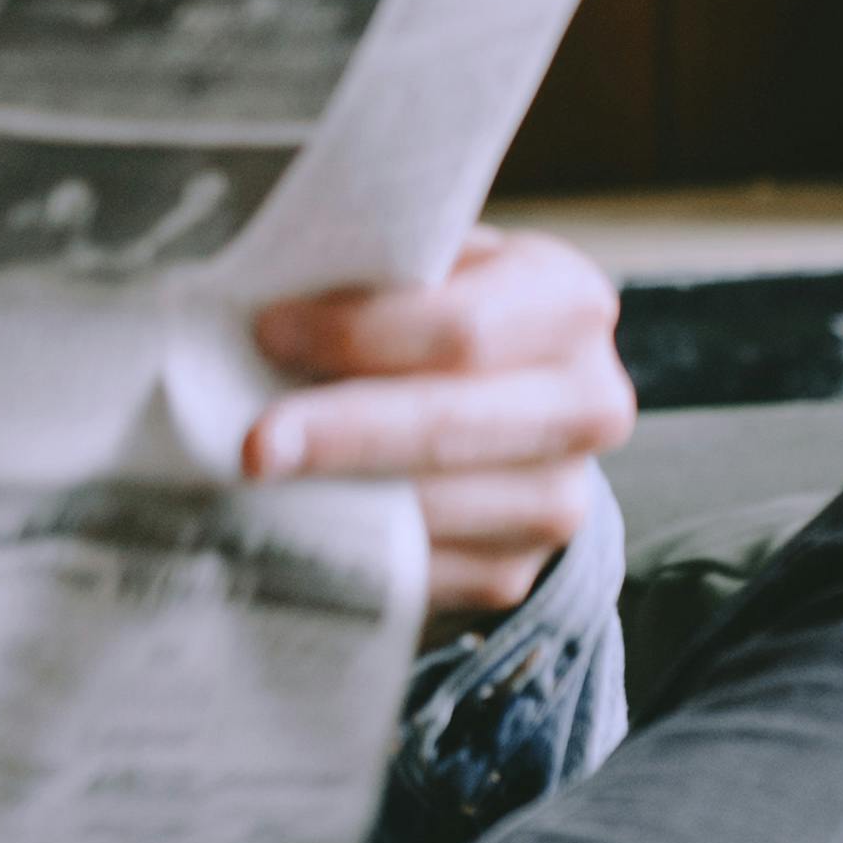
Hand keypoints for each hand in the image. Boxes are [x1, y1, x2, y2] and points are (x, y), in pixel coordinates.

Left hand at [239, 223, 632, 633]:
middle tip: (253, 444)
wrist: (504, 411)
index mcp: (569, 303)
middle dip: (340, 435)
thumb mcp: (427, 269)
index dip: (359, 332)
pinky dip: (344, 552)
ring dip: (329, 499)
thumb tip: (264, 307)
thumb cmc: (434, 318)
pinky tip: (289, 525)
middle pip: (449, 427)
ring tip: (253, 479)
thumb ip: (374, 275)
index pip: (463, 329)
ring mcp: (559, 500)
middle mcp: (589, 404)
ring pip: (429, 509)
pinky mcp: (513, 572)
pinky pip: (415, 574)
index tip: (269, 331)